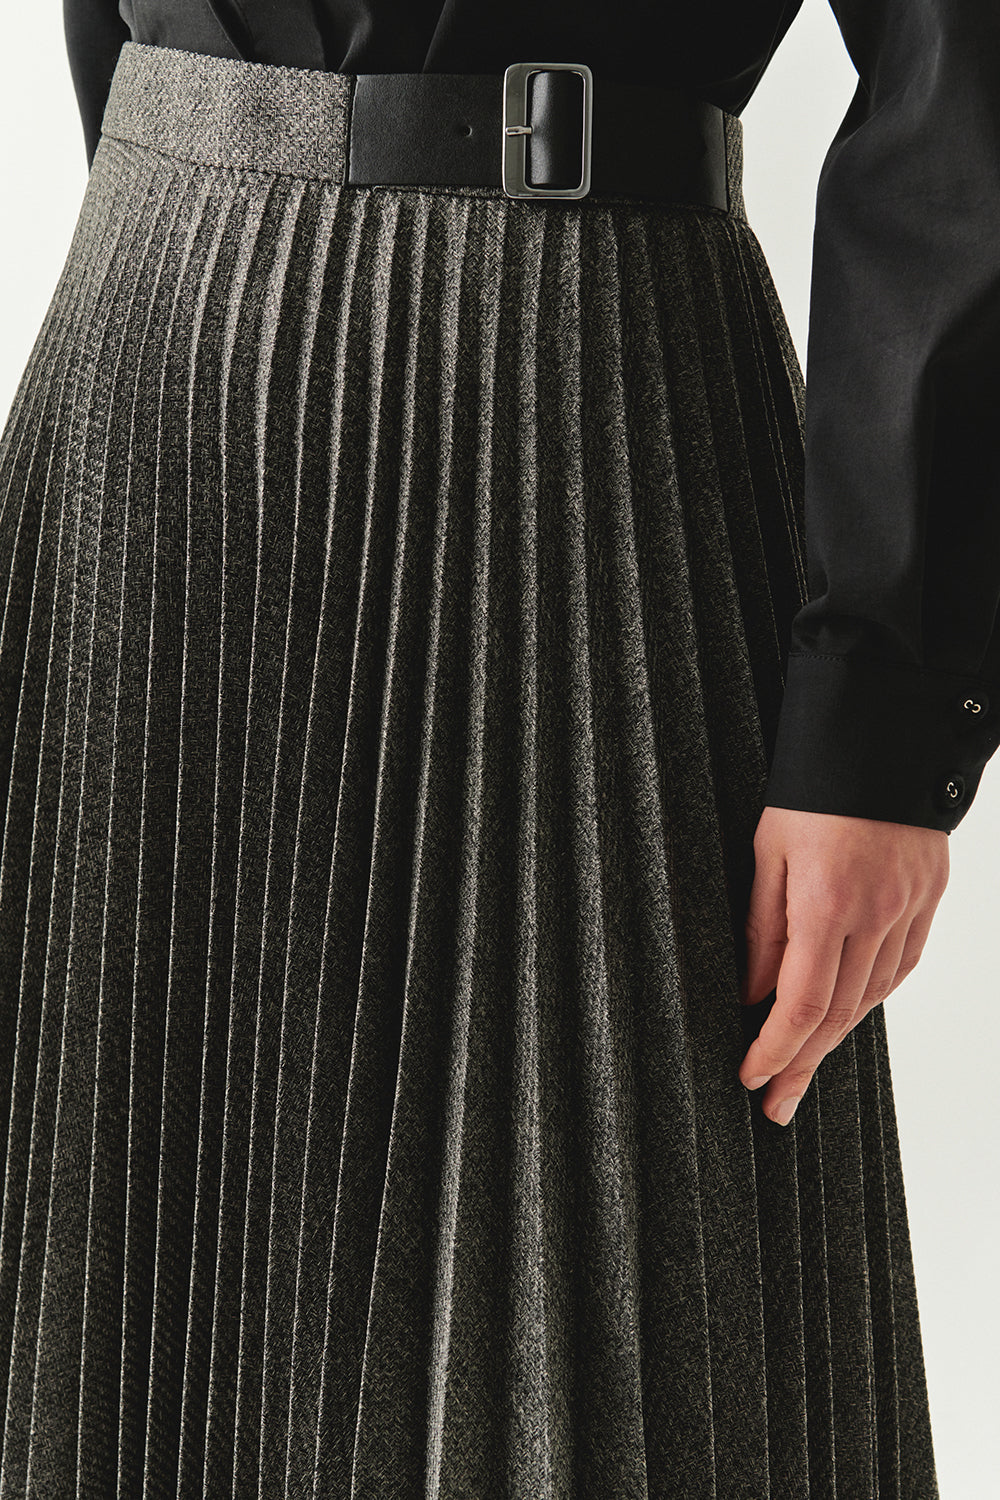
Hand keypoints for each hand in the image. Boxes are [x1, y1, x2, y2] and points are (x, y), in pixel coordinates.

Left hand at [738, 806, 948, 1125]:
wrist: (882, 735)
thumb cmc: (812, 787)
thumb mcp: (767, 851)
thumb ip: (761, 928)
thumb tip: (752, 994)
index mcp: (826, 903)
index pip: (802, 1003)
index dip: (775, 1048)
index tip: (751, 1075)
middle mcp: (875, 915)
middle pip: (839, 1014)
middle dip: (802, 1064)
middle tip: (774, 1103)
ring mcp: (908, 909)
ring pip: (872, 997)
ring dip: (836, 1041)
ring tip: (802, 1072)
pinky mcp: (927, 900)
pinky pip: (900, 966)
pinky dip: (870, 999)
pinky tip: (847, 1019)